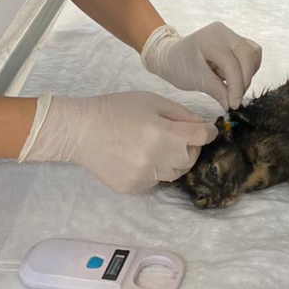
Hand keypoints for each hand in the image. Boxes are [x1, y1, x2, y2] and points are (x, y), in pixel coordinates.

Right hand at [19, 92, 215, 193]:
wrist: (81, 130)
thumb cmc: (118, 109)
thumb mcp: (152, 101)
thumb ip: (182, 114)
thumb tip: (203, 126)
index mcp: (165, 134)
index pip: (202, 137)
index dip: (208, 131)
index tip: (207, 130)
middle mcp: (158, 159)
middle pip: (191, 158)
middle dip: (189, 146)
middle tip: (175, 135)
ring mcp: (145, 177)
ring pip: (173, 173)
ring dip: (172, 160)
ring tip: (154, 145)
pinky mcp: (133, 188)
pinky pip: (153, 181)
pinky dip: (152, 170)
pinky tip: (136, 156)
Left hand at [141, 21, 262, 108]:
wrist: (170, 56)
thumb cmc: (178, 65)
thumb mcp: (196, 80)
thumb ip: (217, 91)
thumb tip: (233, 105)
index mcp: (211, 38)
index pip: (232, 64)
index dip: (236, 87)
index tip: (234, 105)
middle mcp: (224, 32)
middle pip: (248, 54)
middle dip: (244, 80)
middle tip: (235, 98)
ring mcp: (231, 35)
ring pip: (253, 53)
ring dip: (248, 74)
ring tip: (233, 87)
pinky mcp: (235, 42)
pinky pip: (251, 54)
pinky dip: (247, 69)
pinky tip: (234, 78)